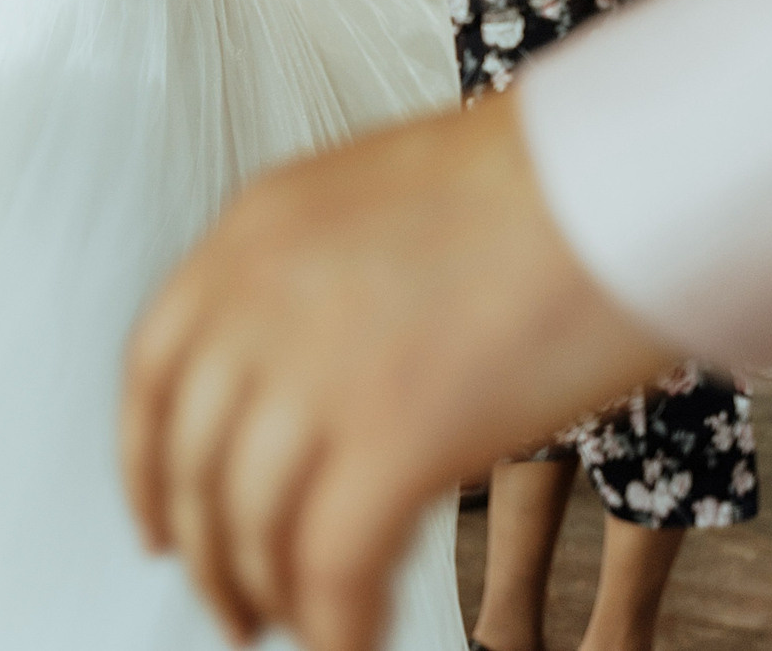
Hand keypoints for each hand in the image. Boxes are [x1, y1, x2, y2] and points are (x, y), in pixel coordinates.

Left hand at [120, 98, 676, 650]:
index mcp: (253, 231)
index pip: (152, 373)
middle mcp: (261, 298)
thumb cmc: (546, 179)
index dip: (146, 469)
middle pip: (194, 464)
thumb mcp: (381, 200)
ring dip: (272, 597)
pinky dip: (335, 627)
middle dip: (212, 555)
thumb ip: (319, 277)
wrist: (624, 169)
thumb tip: (307, 382)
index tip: (160, 526)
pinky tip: (356, 644)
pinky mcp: (393, 438)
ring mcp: (319, 369)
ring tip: (306, 626)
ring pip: (253, 528)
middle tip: (239, 605)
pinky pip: (330, 572)